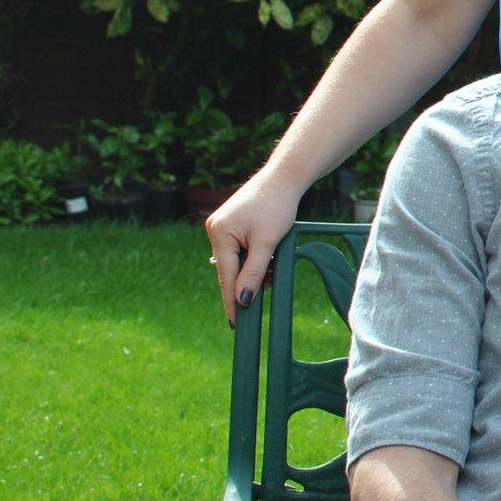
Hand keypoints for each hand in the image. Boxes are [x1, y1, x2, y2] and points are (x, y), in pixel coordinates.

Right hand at [206, 169, 303, 325]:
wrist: (285, 178)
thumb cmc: (277, 206)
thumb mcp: (268, 242)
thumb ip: (254, 272)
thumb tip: (242, 301)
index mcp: (220, 233)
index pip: (226, 277)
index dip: (232, 301)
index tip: (236, 323)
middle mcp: (215, 230)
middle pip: (230, 270)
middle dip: (249, 280)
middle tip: (268, 287)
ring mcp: (221, 227)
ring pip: (237, 261)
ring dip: (255, 268)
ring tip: (275, 262)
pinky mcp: (231, 224)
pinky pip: (240, 250)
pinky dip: (254, 256)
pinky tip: (269, 254)